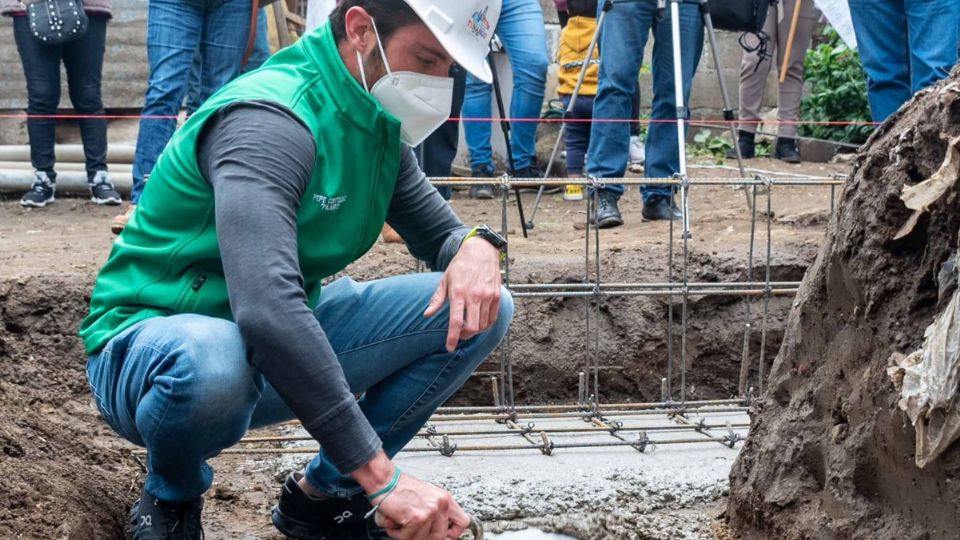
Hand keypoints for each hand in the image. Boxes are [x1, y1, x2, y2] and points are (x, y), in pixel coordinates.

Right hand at [350, 452, 468, 539]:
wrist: (385, 480)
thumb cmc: (401, 487)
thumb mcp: (427, 495)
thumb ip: (436, 511)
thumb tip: (441, 532)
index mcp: (445, 499)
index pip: (462, 522)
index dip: (453, 533)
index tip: (445, 535)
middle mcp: (440, 505)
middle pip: (439, 537)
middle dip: (423, 537)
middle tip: (411, 530)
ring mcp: (429, 512)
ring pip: (421, 539)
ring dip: (406, 535)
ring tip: (400, 522)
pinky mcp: (416, 518)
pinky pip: (406, 537)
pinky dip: (396, 533)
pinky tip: (393, 521)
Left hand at [424, 236, 501, 351]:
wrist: (481, 251)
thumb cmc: (460, 265)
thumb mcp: (445, 280)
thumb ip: (437, 299)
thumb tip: (427, 314)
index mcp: (458, 293)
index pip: (456, 321)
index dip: (453, 337)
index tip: (449, 347)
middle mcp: (474, 296)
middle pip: (473, 327)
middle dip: (465, 335)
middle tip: (459, 334)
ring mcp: (487, 296)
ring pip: (483, 325)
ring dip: (475, 330)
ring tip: (469, 327)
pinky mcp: (496, 295)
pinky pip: (492, 318)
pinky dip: (486, 324)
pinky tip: (479, 322)